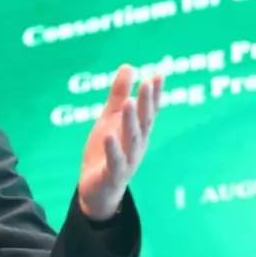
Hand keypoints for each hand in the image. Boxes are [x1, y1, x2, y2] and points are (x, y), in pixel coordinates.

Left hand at [78, 65, 162, 220]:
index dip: (154, 94)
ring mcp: (127, 160)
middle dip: (146, 102)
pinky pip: (114, 161)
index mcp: (137, 132)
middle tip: (148, 82)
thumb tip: (129, 66)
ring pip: (130, 140)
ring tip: (129, 101)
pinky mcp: (112, 174)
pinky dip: (113, 148)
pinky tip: (109, 135)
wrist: (96, 190)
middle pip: (143, 122)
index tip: (158, 74)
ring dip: (130, 121)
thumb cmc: (105, 151)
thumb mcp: (109, 119)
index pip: (148, 110)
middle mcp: (137, 145)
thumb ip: (118, 95)